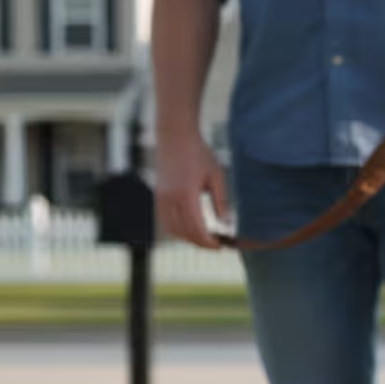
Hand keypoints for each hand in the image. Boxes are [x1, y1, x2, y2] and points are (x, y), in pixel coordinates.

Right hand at [155, 129, 229, 249]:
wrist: (175, 137)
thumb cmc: (199, 154)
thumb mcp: (216, 175)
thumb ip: (221, 200)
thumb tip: (226, 223)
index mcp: (186, 194)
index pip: (196, 228)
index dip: (208, 241)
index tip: (219, 247)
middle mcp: (170, 199)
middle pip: (185, 232)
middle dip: (200, 243)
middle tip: (216, 245)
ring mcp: (161, 198)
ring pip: (173, 230)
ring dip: (188, 238)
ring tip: (204, 239)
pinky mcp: (158, 196)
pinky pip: (165, 222)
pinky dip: (177, 231)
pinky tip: (190, 231)